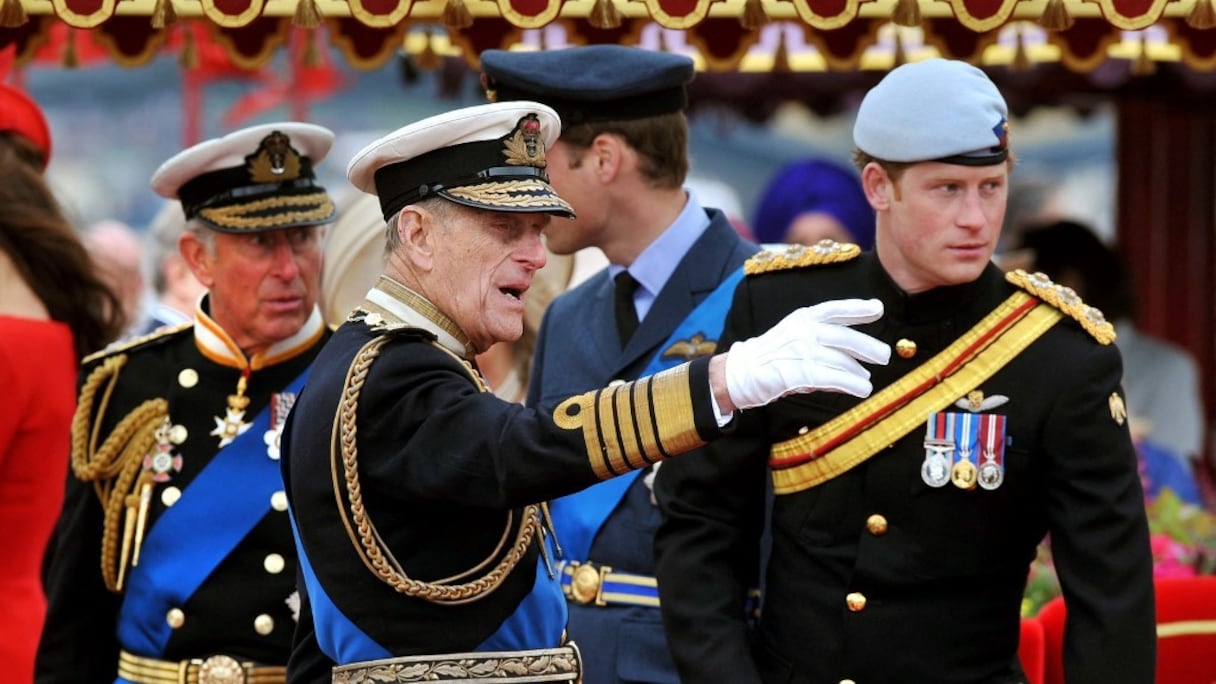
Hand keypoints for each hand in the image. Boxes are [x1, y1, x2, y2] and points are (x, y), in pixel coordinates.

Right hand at [724, 299, 889, 410]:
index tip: (878, 309)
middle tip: (884, 355)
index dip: (857, 308)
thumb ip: (823, 343)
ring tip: (868, 382)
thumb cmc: (771, 356)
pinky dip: (851, 384)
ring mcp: (800, 351)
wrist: (739, 372)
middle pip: (844, 337)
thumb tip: (856, 360)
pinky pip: (832, 378)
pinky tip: (862, 390)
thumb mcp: (795, 338)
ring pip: (840, 361)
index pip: (835, 309)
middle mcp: (803, 331)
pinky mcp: (797, 372)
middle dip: (868, 347)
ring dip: (858, 373)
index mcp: (802, 318)